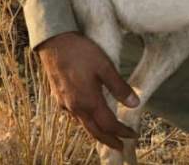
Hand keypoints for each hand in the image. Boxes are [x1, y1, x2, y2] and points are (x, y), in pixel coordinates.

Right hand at [37, 32, 139, 149]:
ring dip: (97, 132)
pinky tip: (89, 116)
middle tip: (121, 146)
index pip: (109, 125)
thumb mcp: (105, 66)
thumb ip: (119, 87)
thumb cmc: (81, 52)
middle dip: (109, 140)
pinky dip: (85, 121)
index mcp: (88, 101)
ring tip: (108, 134)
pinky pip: (74, 115)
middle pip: (94, 131)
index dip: (122, 132)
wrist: (54, 42)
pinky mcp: (58, 97)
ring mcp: (64, 103)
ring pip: (83, 124)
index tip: (133, 136)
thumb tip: (135, 104)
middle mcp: (75, 107)